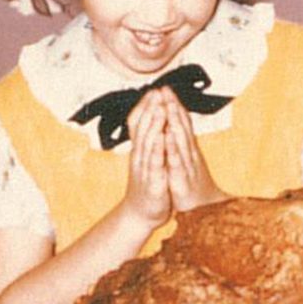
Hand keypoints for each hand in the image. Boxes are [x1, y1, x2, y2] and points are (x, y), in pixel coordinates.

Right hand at [123, 90, 172, 227]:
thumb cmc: (148, 183)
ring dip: (154, 125)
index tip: (155, 90)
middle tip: (157, 92)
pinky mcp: (153, 182)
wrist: (141, 213)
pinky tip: (163, 138)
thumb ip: (149, 140)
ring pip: (149, 143)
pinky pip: (156, 164)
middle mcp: (140, 156)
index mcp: (141, 150)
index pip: (139, 124)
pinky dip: (159, 150)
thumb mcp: (147, 159)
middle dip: (151, 109)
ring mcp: (145, 169)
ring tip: (160, 109)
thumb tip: (152, 120)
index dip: (146, 107)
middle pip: (143, 129)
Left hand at [160, 89, 225, 211]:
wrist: (206, 211)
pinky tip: (168, 137)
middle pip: (182, 127)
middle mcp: (190, 155)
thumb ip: (184, 147)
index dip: (174, 106)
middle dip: (173, 107)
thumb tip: (179, 130)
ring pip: (180, 140)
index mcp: (188, 151)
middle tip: (167, 89)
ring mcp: (187, 166)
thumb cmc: (194, 187)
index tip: (167, 89)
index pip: (182, 124)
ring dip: (175, 121)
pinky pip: (177, 162)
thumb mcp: (187, 164)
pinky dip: (173, 148)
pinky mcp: (182, 180)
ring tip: (168, 105)